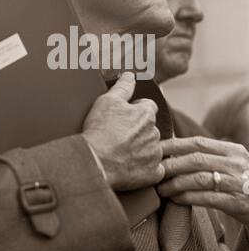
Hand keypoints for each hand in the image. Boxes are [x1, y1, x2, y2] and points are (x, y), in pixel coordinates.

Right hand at [82, 72, 163, 190]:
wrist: (95, 162)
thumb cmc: (100, 131)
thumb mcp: (107, 100)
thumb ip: (123, 87)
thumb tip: (130, 76)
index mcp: (146, 114)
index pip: (148, 106)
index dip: (136, 110)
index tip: (125, 117)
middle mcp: (154, 133)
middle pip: (150, 128)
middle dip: (139, 130)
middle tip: (121, 135)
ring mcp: (155, 154)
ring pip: (152, 147)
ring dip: (142, 148)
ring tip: (122, 151)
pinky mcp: (153, 173)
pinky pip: (155, 169)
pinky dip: (145, 168)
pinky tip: (130, 166)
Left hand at [158, 137, 248, 224]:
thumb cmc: (244, 184)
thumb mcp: (233, 163)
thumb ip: (211, 156)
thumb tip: (175, 147)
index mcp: (233, 150)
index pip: (199, 143)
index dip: (175, 144)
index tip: (156, 149)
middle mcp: (236, 163)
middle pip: (196, 160)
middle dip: (171, 165)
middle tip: (154, 171)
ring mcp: (237, 183)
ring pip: (199, 179)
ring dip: (176, 183)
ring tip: (161, 189)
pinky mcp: (236, 203)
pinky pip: (206, 198)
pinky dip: (187, 198)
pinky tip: (175, 199)